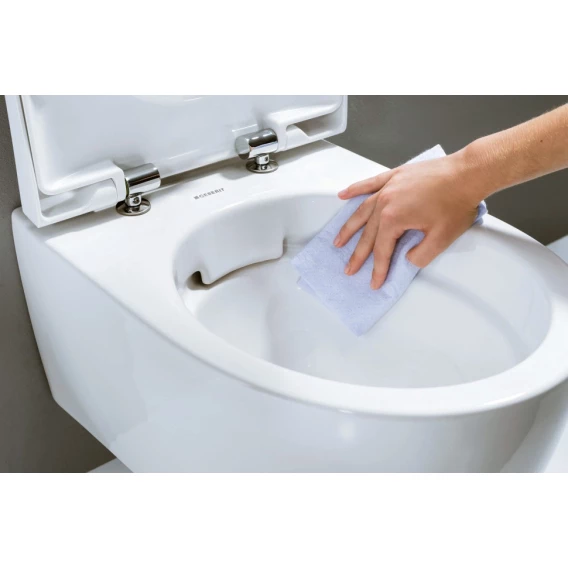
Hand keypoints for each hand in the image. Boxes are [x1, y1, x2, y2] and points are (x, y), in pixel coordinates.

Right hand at [334, 152, 482, 288]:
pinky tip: (344, 195)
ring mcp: (388, 187)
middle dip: (358, 254)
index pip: (382, 250)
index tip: (375, 282)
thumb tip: (408, 259)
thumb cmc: (457, 202)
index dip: (378, 269)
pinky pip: (369, 184)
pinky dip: (355, 190)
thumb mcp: (441, 239)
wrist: (469, 173)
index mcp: (393, 218)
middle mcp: (384, 202)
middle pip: (367, 234)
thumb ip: (420, 255)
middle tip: (349, 269)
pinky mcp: (394, 176)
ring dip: (349, 227)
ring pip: (362, 211)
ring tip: (339, 241)